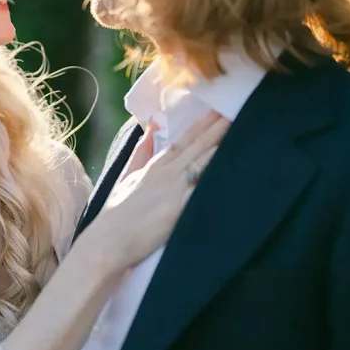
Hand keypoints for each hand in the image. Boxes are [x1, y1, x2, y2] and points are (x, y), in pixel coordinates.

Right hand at [88, 113, 228, 275]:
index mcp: (155, 166)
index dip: (202, 124)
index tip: (218, 109)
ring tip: (241, 130)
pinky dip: (217, 179)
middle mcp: (167, 174)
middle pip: (198, 146)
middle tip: (238, 108)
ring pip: (203, 163)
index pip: (184, 139)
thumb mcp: (126, 177)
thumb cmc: (117, 213)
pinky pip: (203, 191)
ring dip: (222, 147)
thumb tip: (150, 127)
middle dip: (218, 127)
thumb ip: (141, 152)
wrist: (108, 241)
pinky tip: (234, 169)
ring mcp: (174, 191)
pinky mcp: (178, 210)